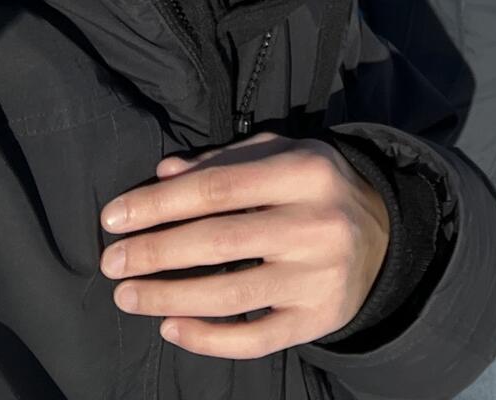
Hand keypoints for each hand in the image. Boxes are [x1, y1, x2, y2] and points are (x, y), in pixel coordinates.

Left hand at [99, 132, 390, 359]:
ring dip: (168, 297)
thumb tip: (163, 172)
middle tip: (112, 263)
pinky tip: (171, 328)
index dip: (158, 204)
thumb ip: (224, 161)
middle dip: (154, 253)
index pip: (218, 188)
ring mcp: (320, 276)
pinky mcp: (319, 319)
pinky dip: (207, 339)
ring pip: (230, 294)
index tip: (114, 219)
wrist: (384, 233)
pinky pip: (254, 338)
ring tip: (127, 296)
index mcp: (306, 172)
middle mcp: (317, 224)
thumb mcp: (281, 155)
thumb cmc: (315, 188)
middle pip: (219, 241)